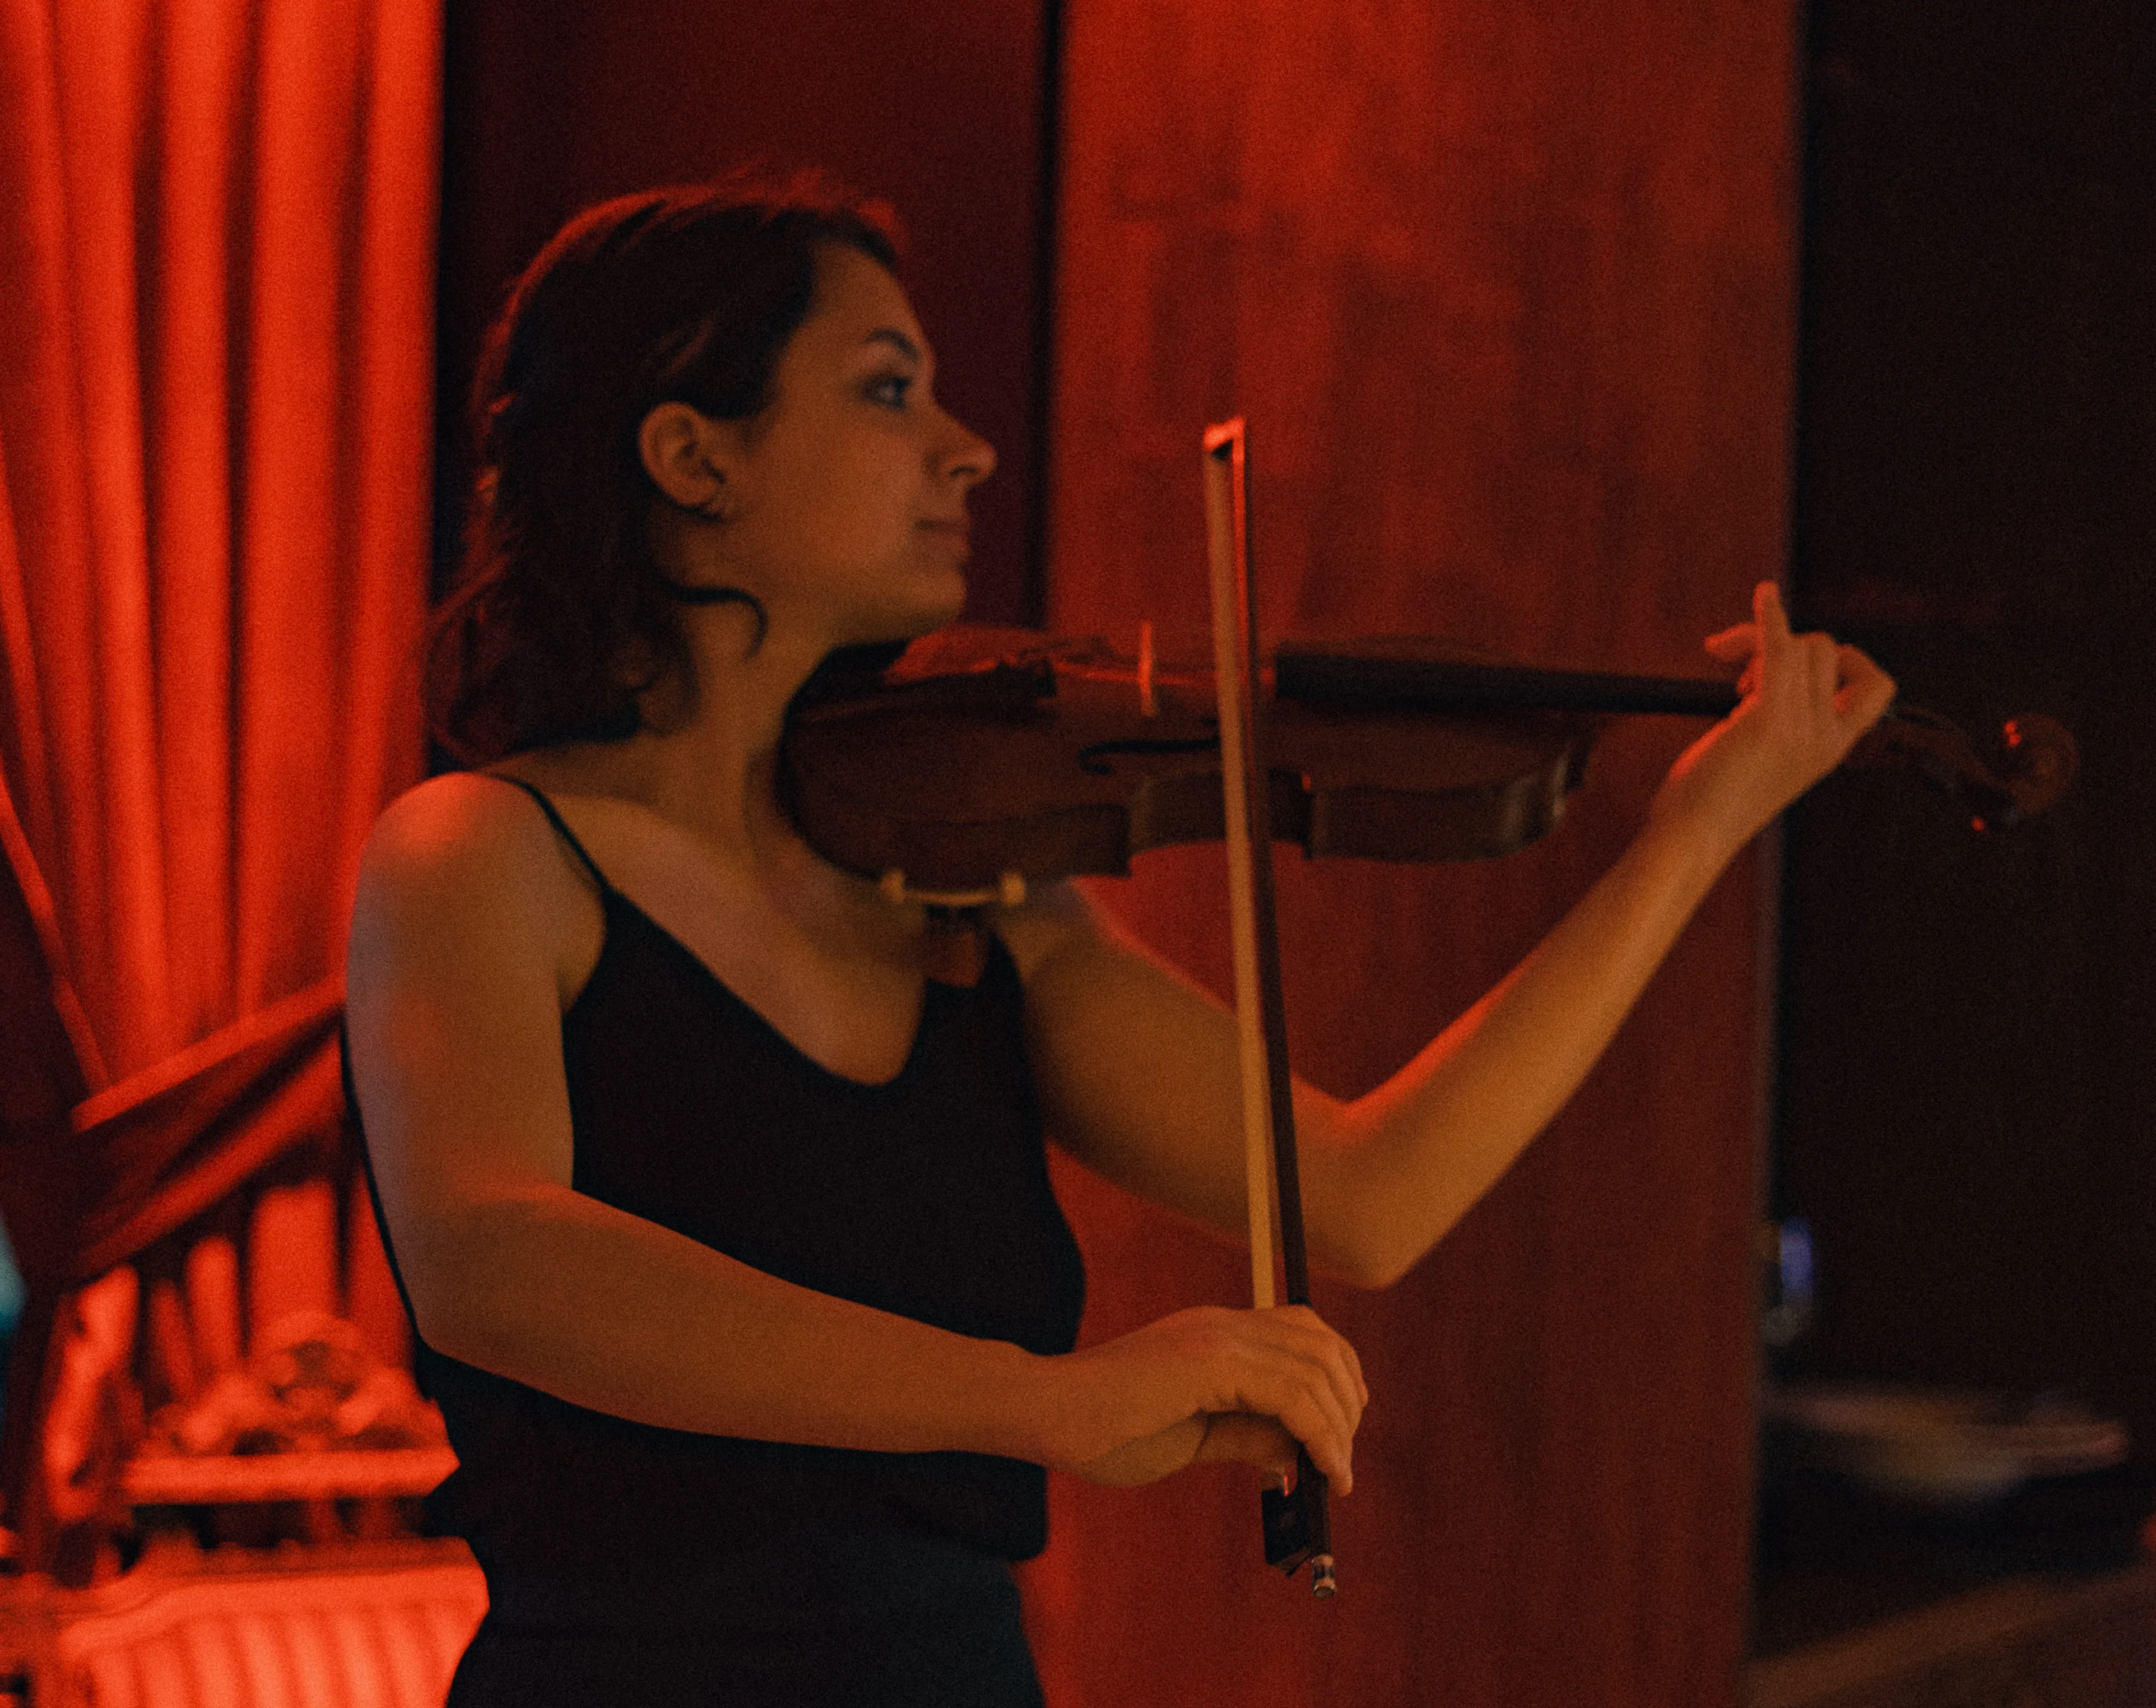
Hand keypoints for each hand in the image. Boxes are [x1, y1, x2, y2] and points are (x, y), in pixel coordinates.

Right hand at [1035, 1304, 1365, 1492]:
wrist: (1044, 1412)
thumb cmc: (1105, 1429)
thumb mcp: (1194, 1435)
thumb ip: (1247, 1432)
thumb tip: (1302, 1448)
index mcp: (1216, 1334)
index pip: (1304, 1332)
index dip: (1337, 1378)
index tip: (1339, 1435)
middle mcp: (1222, 1324)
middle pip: (1321, 1344)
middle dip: (1346, 1405)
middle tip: (1340, 1462)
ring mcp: (1215, 1337)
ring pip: (1314, 1366)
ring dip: (1338, 1426)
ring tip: (1335, 1474)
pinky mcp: (1207, 1361)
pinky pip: (1291, 1392)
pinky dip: (1320, 1433)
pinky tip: (1321, 1469)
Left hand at [1652, 582, 1894, 852]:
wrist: (1693, 838)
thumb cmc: (1715, 802)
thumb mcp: (1767, 759)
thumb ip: (1783, 721)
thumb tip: (1761, 671)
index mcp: (1835, 748)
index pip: (1876, 687)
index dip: (1847, 662)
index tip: (1798, 669)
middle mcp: (1828, 736)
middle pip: (1828, 651)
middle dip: (1785, 645)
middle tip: (1741, 678)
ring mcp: (1801, 727)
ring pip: (1803, 645)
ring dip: (1762, 643)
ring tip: (1732, 679)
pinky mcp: (1767, 719)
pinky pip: (1778, 650)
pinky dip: (1769, 617)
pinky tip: (1764, 594)